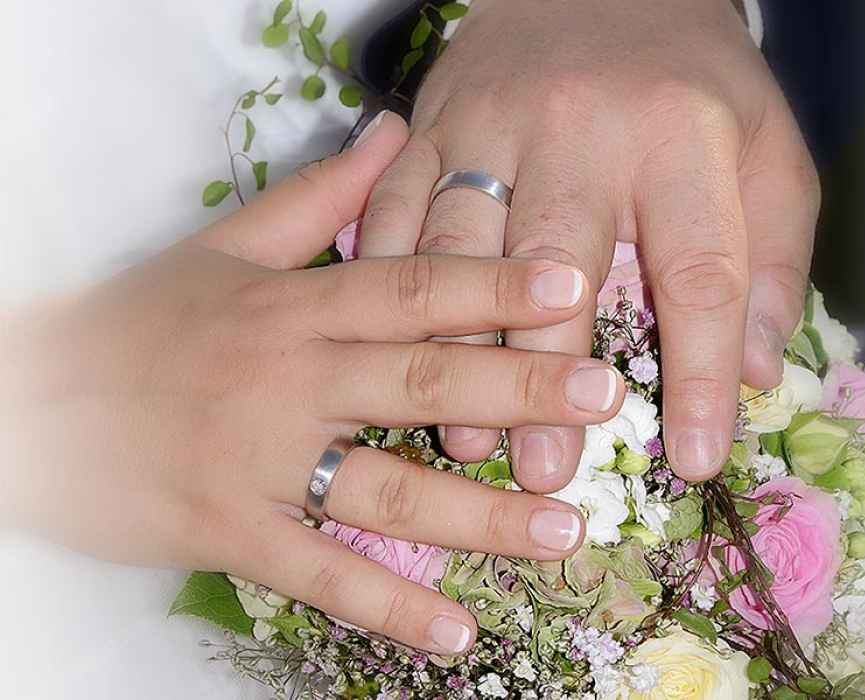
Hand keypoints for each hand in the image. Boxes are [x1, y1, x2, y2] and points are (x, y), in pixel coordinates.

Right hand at [0, 114, 625, 654]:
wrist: (30, 404)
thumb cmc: (138, 325)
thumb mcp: (223, 247)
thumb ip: (319, 197)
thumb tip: (394, 130)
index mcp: (292, 305)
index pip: (408, 288)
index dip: (492, 286)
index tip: (571, 286)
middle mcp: (285, 380)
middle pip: (416, 381)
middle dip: (515, 390)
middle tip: (601, 398)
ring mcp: (257, 463)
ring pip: (384, 490)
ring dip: (479, 517)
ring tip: (564, 530)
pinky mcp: (228, 533)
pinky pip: (318, 574)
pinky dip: (388, 608)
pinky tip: (458, 634)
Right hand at [358, 0, 818, 484]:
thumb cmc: (694, 85)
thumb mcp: (769, 151)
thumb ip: (771, 258)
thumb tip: (756, 371)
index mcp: (683, 139)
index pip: (700, 274)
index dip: (701, 375)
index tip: (692, 458)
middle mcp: (580, 130)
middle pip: (558, 263)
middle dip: (547, 374)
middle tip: (545, 468)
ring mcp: (492, 123)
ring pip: (460, 246)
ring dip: (454, 346)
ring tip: (464, 434)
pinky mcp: (434, 123)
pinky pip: (394, 205)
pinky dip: (386, 282)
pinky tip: (388, 348)